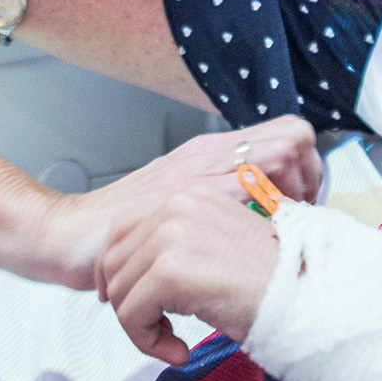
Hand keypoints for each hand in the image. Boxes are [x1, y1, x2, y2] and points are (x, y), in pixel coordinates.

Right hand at [35, 116, 321, 290]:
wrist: (69, 235)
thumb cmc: (124, 227)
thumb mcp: (180, 203)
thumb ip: (216, 198)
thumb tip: (264, 215)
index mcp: (212, 151)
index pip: (290, 134)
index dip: (310, 169)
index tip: (303, 208)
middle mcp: (208, 152)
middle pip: (295, 136)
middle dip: (312, 179)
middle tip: (298, 220)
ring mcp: (196, 171)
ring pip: (279, 154)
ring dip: (295, 194)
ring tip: (280, 232)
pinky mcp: (180, 197)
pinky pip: (245, 190)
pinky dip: (263, 217)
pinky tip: (252, 246)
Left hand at [95, 182, 280, 363]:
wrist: (307, 296)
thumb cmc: (274, 281)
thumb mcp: (221, 243)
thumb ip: (181, 242)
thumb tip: (137, 266)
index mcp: (191, 193)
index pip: (123, 227)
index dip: (115, 269)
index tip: (127, 299)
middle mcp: (177, 205)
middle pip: (113, 259)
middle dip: (127, 301)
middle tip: (153, 328)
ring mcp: (172, 235)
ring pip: (120, 291)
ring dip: (140, 326)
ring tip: (172, 341)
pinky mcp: (170, 272)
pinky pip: (132, 315)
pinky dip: (148, 341)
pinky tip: (178, 349)